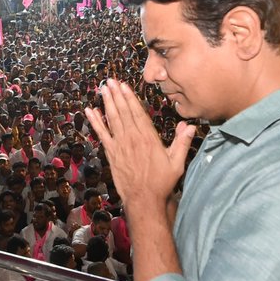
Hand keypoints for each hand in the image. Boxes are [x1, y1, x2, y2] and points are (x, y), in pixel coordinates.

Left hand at [86, 79, 193, 212]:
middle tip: (109, 81)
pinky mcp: (111, 154)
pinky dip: (95, 122)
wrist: (143, 199)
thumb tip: (189, 125)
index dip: (130, 98)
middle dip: (116, 95)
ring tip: (103, 89)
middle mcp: (132, 138)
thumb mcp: (177, 163)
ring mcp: (120, 145)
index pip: (138, 113)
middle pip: (123, 112)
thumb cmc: (161, 182)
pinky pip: (101, 134)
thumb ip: (182, 143)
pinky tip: (90, 111)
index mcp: (148, 138)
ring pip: (112, 119)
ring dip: (107, 103)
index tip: (124, 85)